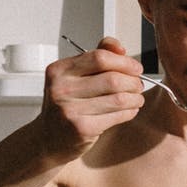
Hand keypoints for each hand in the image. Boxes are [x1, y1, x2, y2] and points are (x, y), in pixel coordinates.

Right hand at [40, 36, 145, 158]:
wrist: (48, 138)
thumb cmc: (65, 105)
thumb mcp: (73, 76)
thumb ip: (96, 57)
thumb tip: (120, 48)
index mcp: (59, 70)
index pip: (99, 57)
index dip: (124, 62)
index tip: (136, 68)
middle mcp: (61, 88)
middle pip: (113, 79)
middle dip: (133, 81)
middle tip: (138, 85)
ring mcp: (70, 110)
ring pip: (119, 98)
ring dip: (135, 98)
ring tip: (137, 98)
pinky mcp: (82, 128)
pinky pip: (117, 116)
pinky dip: (130, 112)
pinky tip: (130, 110)